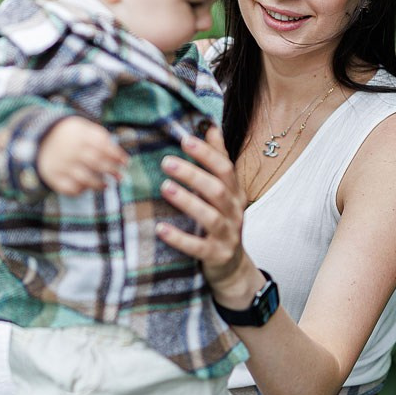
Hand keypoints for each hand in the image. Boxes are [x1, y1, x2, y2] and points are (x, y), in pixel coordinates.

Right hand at [38, 117, 127, 194]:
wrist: (39, 138)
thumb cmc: (70, 135)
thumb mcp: (83, 128)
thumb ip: (100, 137)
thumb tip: (120, 155)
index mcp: (79, 135)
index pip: (103, 146)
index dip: (116, 155)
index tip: (125, 162)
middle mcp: (70, 150)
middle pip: (96, 162)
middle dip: (111, 170)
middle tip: (120, 176)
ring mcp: (60, 164)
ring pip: (84, 178)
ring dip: (98, 184)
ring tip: (106, 186)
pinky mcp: (52, 177)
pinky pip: (69, 188)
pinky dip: (79, 190)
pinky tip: (86, 188)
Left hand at [156, 125, 250, 292]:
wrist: (232, 268)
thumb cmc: (222, 222)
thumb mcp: (224, 192)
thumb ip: (218, 161)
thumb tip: (211, 126)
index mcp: (235, 193)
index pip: (225, 169)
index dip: (207, 154)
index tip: (185, 140)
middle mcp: (234, 212)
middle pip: (217, 189)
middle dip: (193, 174)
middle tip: (167, 162)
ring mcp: (227, 235)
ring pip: (210, 216)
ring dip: (187, 201)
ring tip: (165, 187)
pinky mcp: (216, 255)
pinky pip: (198, 247)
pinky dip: (179, 238)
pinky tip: (160, 228)